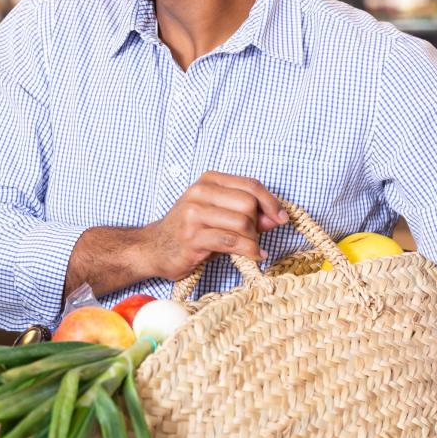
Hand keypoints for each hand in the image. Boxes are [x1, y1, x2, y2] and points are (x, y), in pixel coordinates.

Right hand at [135, 172, 286, 281]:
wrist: (154, 248)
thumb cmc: (189, 230)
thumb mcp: (218, 214)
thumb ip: (247, 213)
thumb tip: (277, 218)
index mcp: (209, 181)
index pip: (251, 185)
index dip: (272, 202)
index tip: (282, 218)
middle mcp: (200, 192)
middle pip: (249, 204)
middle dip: (259, 224)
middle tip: (256, 237)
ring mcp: (194, 214)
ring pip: (242, 223)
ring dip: (253, 240)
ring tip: (250, 248)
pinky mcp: (193, 237)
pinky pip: (232, 241)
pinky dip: (249, 251)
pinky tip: (254, 256)